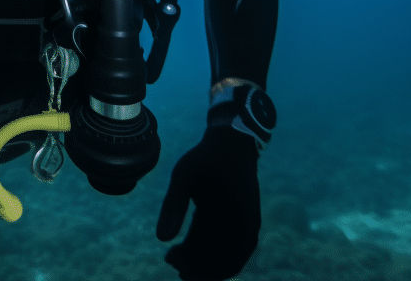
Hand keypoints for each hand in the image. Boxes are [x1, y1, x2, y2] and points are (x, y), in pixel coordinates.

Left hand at [156, 127, 259, 280]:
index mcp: (229, 216)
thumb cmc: (205, 159)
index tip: (168, 257)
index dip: (189, 262)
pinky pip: (237, 251)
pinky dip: (220, 259)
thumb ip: (173, 206)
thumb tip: (161, 239)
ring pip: (230, 259)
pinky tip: (199, 255)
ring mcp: (250, 226)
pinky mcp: (249, 224)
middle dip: (196, 266)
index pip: (210, 254)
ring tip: (182, 262)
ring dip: (208, 266)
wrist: (233, 144)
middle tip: (171, 261)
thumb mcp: (183, 176)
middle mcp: (244, 226)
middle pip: (219, 261)